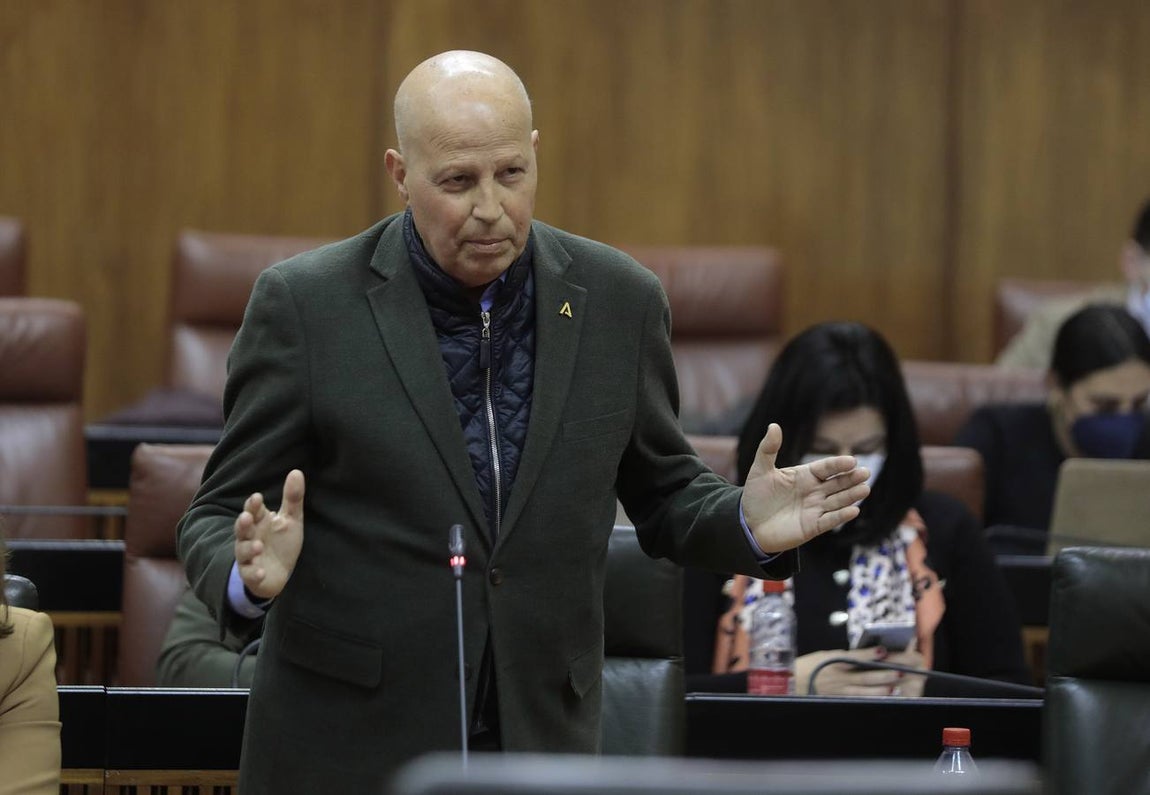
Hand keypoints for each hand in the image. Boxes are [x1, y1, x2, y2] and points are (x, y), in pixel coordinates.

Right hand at [234, 469, 305, 600]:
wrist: (279, 573)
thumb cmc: (282, 543)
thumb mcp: (291, 520)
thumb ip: (292, 498)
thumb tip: (296, 471)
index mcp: (259, 522)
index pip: (252, 511)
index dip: (253, 505)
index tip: (257, 498)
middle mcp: (250, 537)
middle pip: (242, 529)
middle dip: (243, 524)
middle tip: (246, 517)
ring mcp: (249, 557)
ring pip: (242, 551)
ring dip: (248, 549)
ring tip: (257, 546)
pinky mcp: (252, 575)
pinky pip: (250, 574)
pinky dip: (254, 573)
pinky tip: (260, 571)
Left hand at [742, 423, 870, 552]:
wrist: (749, 524)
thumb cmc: (756, 495)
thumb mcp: (760, 470)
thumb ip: (768, 449)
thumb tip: (773, 425)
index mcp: (805, 475)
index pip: (826, 468)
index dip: (838, 464)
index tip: (851, 460)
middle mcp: (814, 491)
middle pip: (837, 483)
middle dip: (851, 478)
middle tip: (865, 472)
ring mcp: (815, 509)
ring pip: (838, 500)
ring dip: (851, 495)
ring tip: (865, 489)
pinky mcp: (813, 526)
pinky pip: (830, 520)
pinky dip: (841, 516)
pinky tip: (853, 510)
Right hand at [796, 646, 924, 696]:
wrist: (793, 683)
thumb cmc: (809, 666)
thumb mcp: (825, 656)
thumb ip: (844, 657)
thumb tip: (865, 656)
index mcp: (834, 661)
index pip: (855, 657)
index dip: (869, 654)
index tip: (883, 651)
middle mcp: (839, 677)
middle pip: (864, 676)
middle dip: (882, 674)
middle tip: (899, 672)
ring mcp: (840, 690)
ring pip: (864, 691)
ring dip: (880, 689)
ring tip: (894, 687)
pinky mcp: (840, 699)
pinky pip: (858, 699)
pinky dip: (870, 698)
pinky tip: (882, 698)